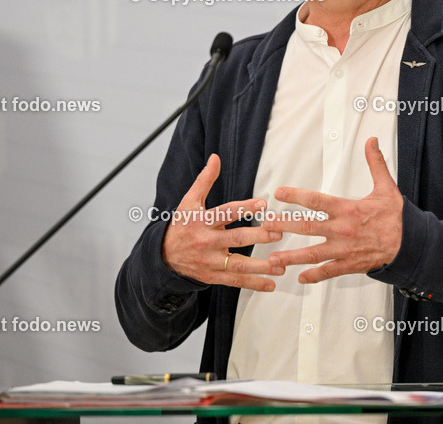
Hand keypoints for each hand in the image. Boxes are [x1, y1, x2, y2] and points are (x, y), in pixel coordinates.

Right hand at [161, 154, 284, 289]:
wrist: (162, 256)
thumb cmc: (181, 225)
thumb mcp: (189, 201)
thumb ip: (204, 180)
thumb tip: (215, 157)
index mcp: (202, 221)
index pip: (225, 212)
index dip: (244, 208)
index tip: (262, 204)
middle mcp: (207, 241)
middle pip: (236, 239)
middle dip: (258, 237)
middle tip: (279, 232)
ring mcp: (210, 261)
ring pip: (238, 264)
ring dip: (261, 266)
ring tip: (280, 265)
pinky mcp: (212, 276)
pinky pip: (235, 281)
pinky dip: (253, 284)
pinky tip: (271, 284)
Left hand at [262, 137, 403, 282]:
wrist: (411, 244)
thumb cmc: (397, 217)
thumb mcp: (386, 187)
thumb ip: (375, 163)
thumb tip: (371, 141)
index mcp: (348, 209)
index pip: (316, 200)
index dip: (295, 196)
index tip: (279, 193)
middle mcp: (342, 230)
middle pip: (307, 227)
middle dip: (284, 226)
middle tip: (266, 225)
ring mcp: (344, 249)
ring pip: (313, 253)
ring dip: (291, 256)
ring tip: (273, 258)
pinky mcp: (350, 264)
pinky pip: (329, 271)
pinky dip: (314, 275)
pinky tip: (301, 278)